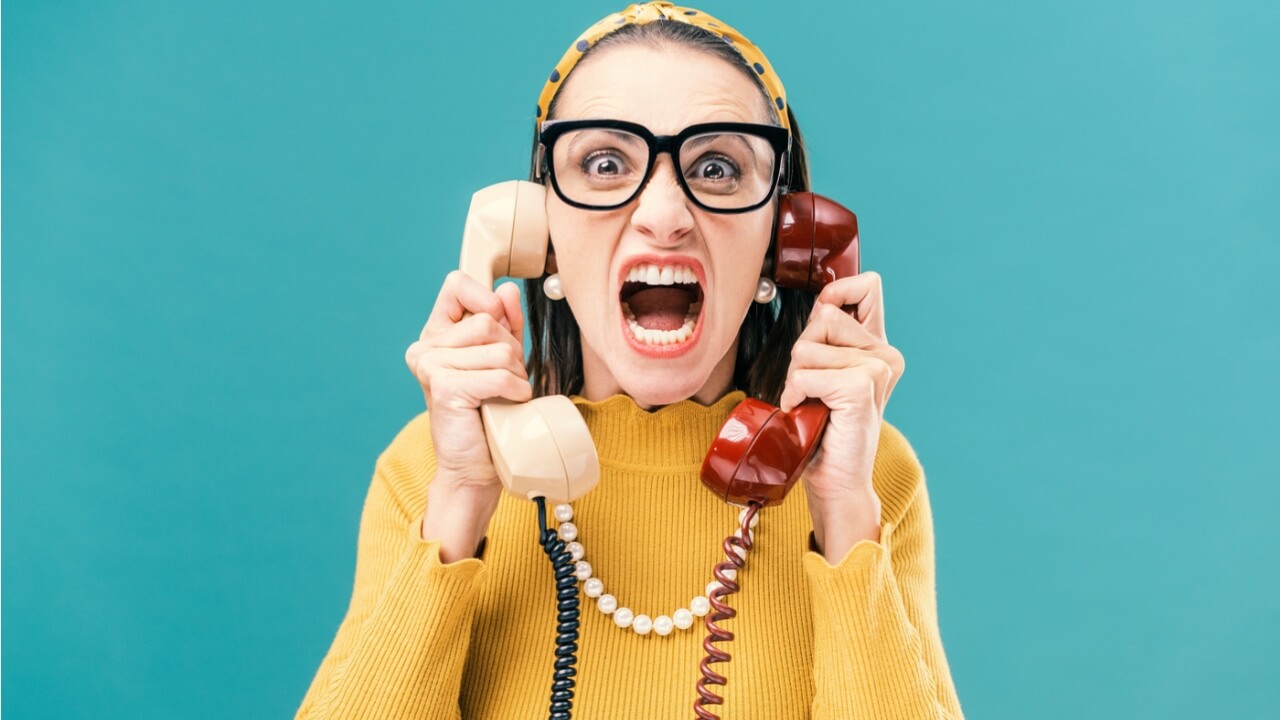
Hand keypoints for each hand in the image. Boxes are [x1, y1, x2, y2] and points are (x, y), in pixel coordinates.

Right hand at [403, 271, 528, 557]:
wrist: (476, 467)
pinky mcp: (443, 386)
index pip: (457, 284)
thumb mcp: (501, 360)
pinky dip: (515, 392)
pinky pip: (498, 375)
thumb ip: (505, 323)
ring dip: (515, 375)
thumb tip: (508, 289)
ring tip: (502, 397)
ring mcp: (430, 365)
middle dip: (511, 352)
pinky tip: (506, 406)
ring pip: (498, 349)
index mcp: (436, 334)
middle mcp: (425, 346)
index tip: (499, 325)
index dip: (486, 299)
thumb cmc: (490, 413)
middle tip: (502, 382)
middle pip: (488, 321)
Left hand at [778, 271, 904, 556]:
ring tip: (813, 404)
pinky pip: (803, 374)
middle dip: (803, 353)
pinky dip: (795, 394)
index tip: (822, 323)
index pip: (867, 286)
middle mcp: (885, 355)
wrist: (836, 481)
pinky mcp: (860, 387)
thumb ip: (829, 338)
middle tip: (814, 389)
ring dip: (796, 378)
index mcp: (879, 347)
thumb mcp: (826, 373)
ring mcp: (876, 370)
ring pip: (807, 348)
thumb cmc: (824, 430)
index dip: (835, 294)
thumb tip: (822, 303)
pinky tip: (808, 413)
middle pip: (822, 318)